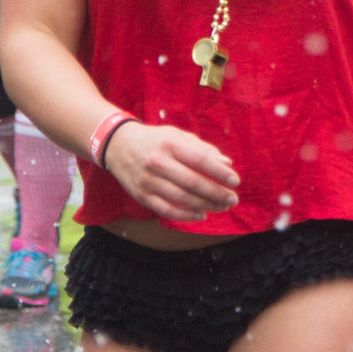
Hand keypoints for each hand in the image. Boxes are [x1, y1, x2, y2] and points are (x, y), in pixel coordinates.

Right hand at [102, 122, 239, 223]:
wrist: (117, 145)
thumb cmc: (155, 140)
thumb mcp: (177, 136)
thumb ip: (202, 149)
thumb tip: (226, 164)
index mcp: (169, 143)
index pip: (199, 159)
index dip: (219, 172)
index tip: (235, 181)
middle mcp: (157, 162)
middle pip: (192, 182)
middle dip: (216, 193)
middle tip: (232, 199)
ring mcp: (148, 180)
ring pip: (181, 198)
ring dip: (205, 205)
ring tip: (222, 207)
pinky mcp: (141, 195)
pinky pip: (166, 210)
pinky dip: (185, 215)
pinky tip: (201, 215)